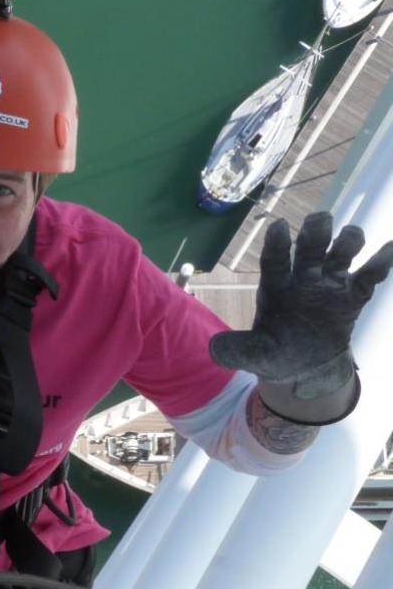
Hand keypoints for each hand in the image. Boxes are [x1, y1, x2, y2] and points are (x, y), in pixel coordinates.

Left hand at [209, 212, 392, 394]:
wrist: (303, 368)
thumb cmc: (275, 352)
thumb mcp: (256, 355)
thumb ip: (238, 350)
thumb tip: (213, 350)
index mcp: (275, 286)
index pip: (275, 260)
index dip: (277, 244)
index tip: (279, 226)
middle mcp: (302, 277)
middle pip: (310, 248)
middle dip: (315, 232)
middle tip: (321, 220)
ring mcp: (328, 284)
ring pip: (340, 254)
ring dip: (347, 242)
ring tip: (352, 237)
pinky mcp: (351, 297)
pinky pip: (367, 277)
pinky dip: (379, 264)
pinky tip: (389, 250)